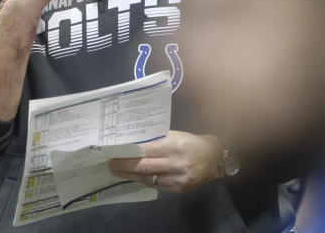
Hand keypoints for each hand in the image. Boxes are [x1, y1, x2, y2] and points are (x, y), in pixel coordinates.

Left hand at [107, 131, 223, 193]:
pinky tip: (135, 177)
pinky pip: (157, 186)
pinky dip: (145, 181)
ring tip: (119, 172)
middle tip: (111, 165)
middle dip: (125, 167)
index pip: (146, 151)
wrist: (213, 158)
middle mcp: (175, 164)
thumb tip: (133, 142)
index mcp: (173, 146)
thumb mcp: (174, 135)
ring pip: (149, 179)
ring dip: (132, 176)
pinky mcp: (179, 189)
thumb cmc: (190, 143)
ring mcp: (177, 178)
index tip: (114, 153)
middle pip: (145, 167)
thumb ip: (155, 139)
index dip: (129, 154)